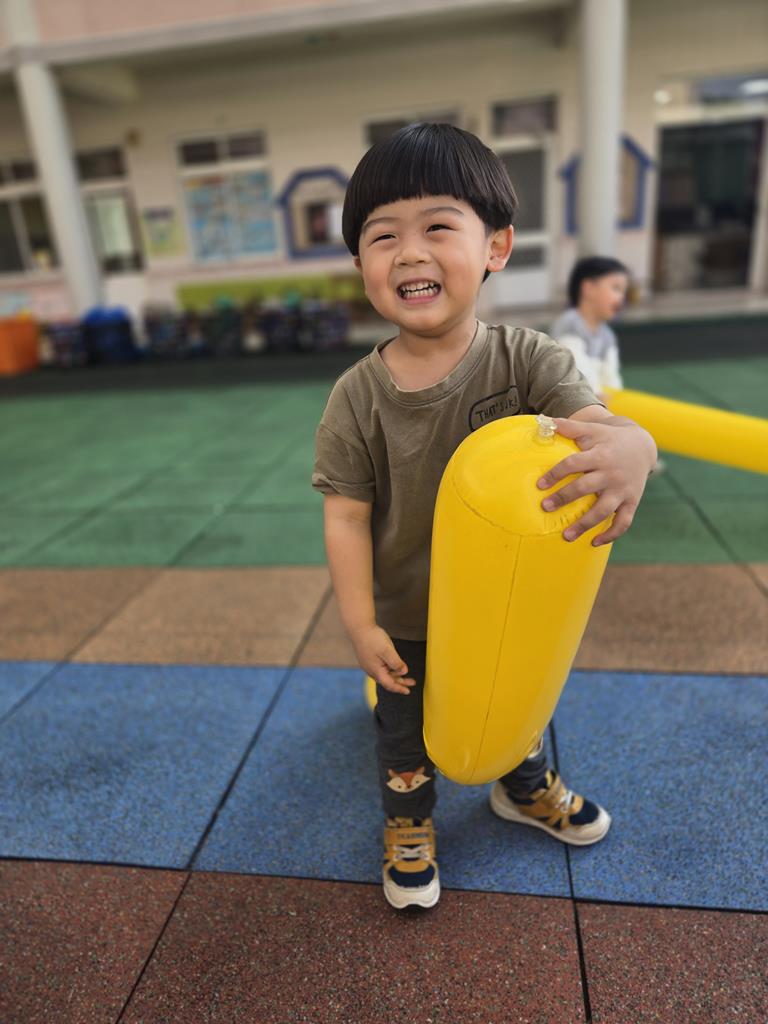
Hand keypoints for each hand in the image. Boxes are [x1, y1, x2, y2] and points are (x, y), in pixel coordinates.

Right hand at [349, 624, 415, 694]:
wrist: (359, 628)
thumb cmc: (372, 638)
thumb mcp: (387, 650)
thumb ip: (396, 663)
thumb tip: (404, 672)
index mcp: (376, 671)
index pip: (389, 684)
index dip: (399, 689)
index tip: (408, 691)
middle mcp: (371, 671)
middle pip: (388, 681)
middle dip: (400, 683)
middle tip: (412, 682)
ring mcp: (369, 665)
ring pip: (384, 675)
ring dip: (396, 676)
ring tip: (406, 675)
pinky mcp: (368, 660)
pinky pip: (381, 669)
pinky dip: (390, 671)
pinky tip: (394, 667)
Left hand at [537, 416, 656, 545]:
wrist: (643, 445)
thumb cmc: (609, 439)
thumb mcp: (592, 430)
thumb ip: (569, 427)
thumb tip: (544, 421)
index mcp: (599, 455)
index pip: (574, 464)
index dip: (556, 474)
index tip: (539, 485)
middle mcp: (611, 473)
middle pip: (585, 488)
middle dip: (564, 498)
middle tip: (545, 507)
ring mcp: (623, 489)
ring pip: (603, 510)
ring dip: (584, 525)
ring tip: (565, 536)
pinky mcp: (632, 501)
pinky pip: (623, 522)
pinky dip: (611, 535)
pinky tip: (594, 543)